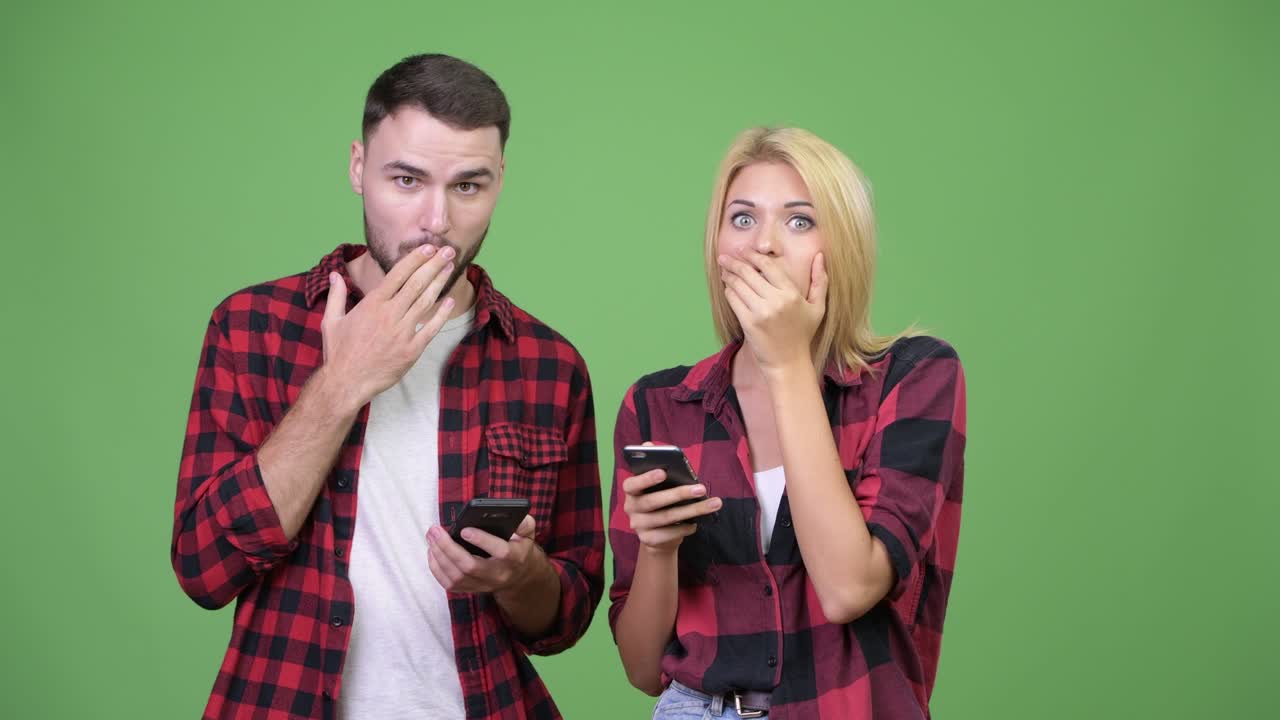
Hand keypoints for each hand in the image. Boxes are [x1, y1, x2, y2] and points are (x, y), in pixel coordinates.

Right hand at [320, 244, 456, 411]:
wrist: (346, 382)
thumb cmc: (339, 352)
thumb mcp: (331, 321)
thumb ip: (337, 296)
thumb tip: (335, 274)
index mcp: (372, 304)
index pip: (398, 274)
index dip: (415, 259)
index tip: (428, 247)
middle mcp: (389, 315)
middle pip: (417, 283)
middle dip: (434, 264)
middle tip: (449, 251)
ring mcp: (402, 332)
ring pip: (426, 302)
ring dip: (439, 282)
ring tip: (451, 268)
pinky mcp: (412, 350)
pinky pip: (431, 328)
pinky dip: (442, 314)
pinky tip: (450, 302)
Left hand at [425, 515, 542, 593]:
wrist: (519, 577)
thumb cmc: (519, 548)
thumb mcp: (528, 534)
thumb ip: (525, 523)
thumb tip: (515, 517)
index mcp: (515, 558)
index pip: (501, 551)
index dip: (483, 541)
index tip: (465, 530)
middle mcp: (499, 575)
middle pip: (470, 567)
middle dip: (448, 548)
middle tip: (435, 530)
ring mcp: (484, 585)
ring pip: (456, 576)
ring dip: (439, 556)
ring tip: (431, 537)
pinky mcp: (471, 590)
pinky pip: (449, 584)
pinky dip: (437, 568)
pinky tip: (433, 551)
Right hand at [621, 444, 721, 553]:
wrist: (658, 535)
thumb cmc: (661, 500)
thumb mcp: (657, 484)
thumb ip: (655, 464)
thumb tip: (648, 445)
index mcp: (631, 490)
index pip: (632, 484)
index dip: (646, 478)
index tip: (663, 472)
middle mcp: (630, 508)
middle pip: (653, 501)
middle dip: (679, 494)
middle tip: (701, 488)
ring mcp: (638, 526)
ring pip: (667, 517)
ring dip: (693, 510)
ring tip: (713, 504)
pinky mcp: (648, 541)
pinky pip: (670, 533)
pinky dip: (686, 527)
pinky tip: (697, 523)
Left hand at [717, 251, 827, 372]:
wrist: (788, 362)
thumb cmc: (803, 334)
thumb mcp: (817, 307)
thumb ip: (820, 280)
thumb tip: (820, 256)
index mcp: (792, 294)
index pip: (768, 266)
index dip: (753, 255)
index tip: (744, 250)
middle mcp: (776, 301)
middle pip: (749, 273)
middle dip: (735, 262)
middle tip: (725, 257)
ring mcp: (761, 312)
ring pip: (738, 285)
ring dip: (729, 274)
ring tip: (724, 269)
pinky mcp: (748, 323)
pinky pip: (733, 300)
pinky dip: (728, 291)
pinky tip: (727, 287)